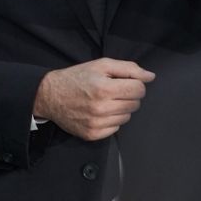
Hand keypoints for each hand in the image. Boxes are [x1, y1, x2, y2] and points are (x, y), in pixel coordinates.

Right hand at [33, 58, 154, 140]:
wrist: (49, 95)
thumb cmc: (76, 78)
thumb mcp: (100, 65)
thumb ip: (128, 68)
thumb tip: (151, 76)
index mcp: (104, 88)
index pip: (139, 89)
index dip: (135, 84)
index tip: (124, 82)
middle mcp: (101, 108)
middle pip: (135, 104)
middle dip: (128, 95)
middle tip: (113, 91)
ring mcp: (97, 124)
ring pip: (127, 117)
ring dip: (120, 108)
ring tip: (105, 101)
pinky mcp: (93, 135)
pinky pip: (116, 128)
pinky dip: (111, 120)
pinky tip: (99, 112)